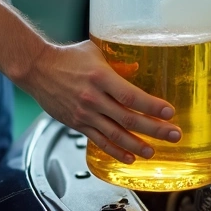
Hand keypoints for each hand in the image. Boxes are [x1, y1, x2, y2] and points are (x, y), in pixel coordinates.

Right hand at [21, 41, 181, 162]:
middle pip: (128, 118)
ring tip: (154, 152)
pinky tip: (129, 158)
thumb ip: (117, 64)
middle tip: (174, 135)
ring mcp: (84, 113)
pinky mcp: (77, 124)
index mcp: (100, 77)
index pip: (131, 96)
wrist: (37, 69)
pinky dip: (115, 151)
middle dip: (154, 129)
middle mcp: (93, 98)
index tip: (169, 112)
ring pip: (115, 134)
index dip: (151, 106)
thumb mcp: (95, 53)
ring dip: (137, 145)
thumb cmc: (67, 57)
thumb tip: (137, 70)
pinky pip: (99, 141)